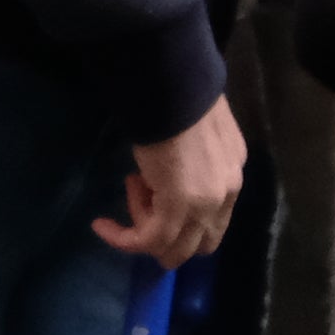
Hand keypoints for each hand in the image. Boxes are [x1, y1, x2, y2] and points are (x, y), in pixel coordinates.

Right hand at [97, 96, 247, 266]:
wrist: (174, 88)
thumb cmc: (178, 98)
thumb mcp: (193, 130)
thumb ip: (192, 157)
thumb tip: (164, 171)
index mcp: (232, 174)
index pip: (213, 219)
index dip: (181, 216)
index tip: (149, 188)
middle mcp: (227, 194)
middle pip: (200, 243)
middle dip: (167, 235)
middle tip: (141, 199)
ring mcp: (207, 204)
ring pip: (175, 246)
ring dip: (144, 230)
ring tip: (128, 187)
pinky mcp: (179, 208)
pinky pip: (149, 239)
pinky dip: (124, 239)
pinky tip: (102, 226)